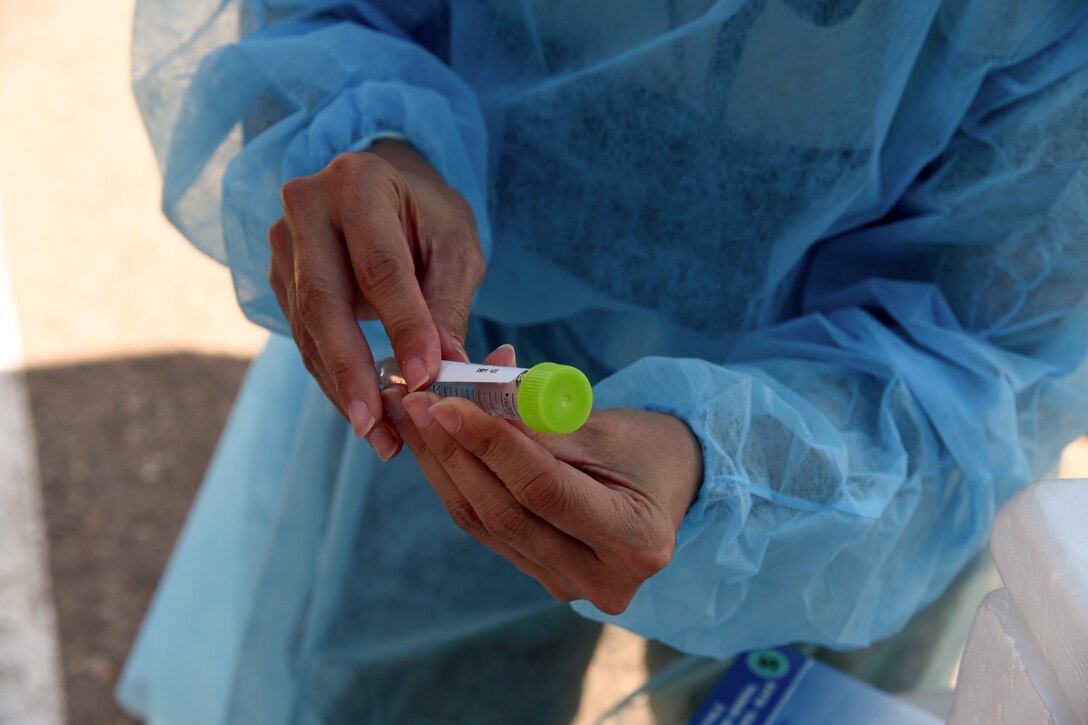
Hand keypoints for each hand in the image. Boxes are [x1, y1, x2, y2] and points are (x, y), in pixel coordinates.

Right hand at [268, 139, 485, 459]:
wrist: (385, 188)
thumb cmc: (428, 217)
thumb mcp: (456, 247)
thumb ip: (447, 302)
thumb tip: (445, 368)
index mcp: (357, 183)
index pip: (380, 266)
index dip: (403, 326)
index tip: (427, 378)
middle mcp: (307, 207)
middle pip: (324, 301)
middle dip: (351, 371)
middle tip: (375, 426)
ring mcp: (283, 244)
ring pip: (309, 328)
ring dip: (342, 388)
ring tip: (379, 437)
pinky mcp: (279, 278)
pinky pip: (305, 338)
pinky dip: (334, 379)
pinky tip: (362, 414)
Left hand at [381, 346, 703, 614]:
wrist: (671, 483)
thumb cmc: (649, 448)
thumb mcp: (609, 428)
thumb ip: (542, 425)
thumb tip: (471, 401)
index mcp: (634, 541)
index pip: (543, 489)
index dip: (490, 445)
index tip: (446, 402)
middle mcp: (602, 579)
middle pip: (505, 513)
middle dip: (452, 452)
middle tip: (414, 402)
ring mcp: (568, 586)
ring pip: (486, 523)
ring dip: (442, 465)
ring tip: (413, 416)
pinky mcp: (542, 577)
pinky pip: (487, 529)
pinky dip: (457, 482)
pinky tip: (434, 445)